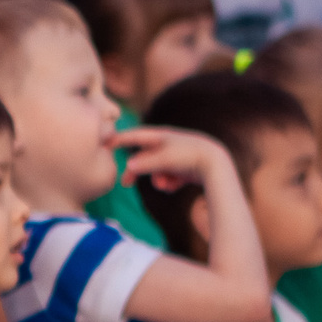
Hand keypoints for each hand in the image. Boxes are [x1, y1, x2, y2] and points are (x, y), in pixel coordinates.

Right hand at [111, 125, 237, 188]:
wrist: (216, 163)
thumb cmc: (189, 156)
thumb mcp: (164, 160)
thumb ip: (145, 164)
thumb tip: (128, 167)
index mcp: (161, 136)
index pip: (135, 136)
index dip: (120, 139)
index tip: (105, 142)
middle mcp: (168, 144)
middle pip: (144, 157)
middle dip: (137, 171)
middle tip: (125, 184)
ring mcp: (177, 156)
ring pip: (157, 170)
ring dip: (158, 179)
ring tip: (167, 185)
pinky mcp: (185, 168)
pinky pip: (170, 177)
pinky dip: (170, 183)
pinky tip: (177, 185)